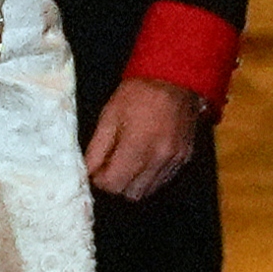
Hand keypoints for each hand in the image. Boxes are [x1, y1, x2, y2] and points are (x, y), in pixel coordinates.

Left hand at [85, 77, 203, 200]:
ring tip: (127, 161)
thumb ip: (97, 148)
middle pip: (131, 194)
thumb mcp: (109, 115)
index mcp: (137, 147)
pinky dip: (150, 177)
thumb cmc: (138, 93)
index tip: (96, 169)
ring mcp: (174, 161)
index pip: (113, 185)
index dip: (100, 181)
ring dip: (134, 183)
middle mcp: (158, 160)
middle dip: (117, 184)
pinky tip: (144, 159)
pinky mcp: (185, 158)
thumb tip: (87, 172)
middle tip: (110, 166)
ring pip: (148, 191)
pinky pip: (163, 180)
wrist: (175, 77)